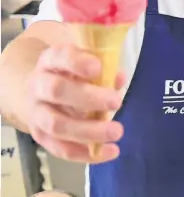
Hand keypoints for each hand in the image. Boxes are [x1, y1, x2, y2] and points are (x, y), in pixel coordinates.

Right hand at [27, 45, 124, 163]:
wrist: (39, 91)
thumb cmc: (71, 73)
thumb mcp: (85, 62)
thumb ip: (104, 66)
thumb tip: (119, 79)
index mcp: (50, 61)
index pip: (60, 57)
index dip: (77, 62)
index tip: (98, 67)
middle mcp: (38, 85)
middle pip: (57, 91)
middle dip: (88, 98)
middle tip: (116, 101)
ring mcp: (37, 113)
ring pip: (57, 124)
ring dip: (88, 131)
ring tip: (116, 131)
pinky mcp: (41, 136)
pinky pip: (60, 149)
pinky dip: (86, 153)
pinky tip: (110, 151)